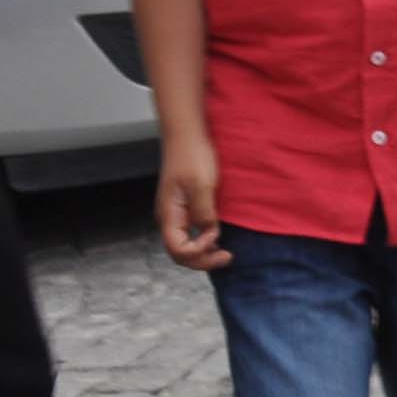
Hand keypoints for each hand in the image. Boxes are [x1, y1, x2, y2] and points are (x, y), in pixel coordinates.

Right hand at [153, 130, 230, 271]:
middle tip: (227, 257)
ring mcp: (177, 214)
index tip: (216, 236)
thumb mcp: (201, 185)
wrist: (187, 136)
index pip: (177, 249)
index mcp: (169, 215)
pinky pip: (191, 232)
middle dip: (202, 260)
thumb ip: (204, 212)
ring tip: (224, 253)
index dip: (197, 251)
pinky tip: (218, 237)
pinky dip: (203, 240)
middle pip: (180, 253)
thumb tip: (210, 232)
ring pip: (185, 244)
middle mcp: (170, 218)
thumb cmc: (192, 157)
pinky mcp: (185, 207)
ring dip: (203, 253)